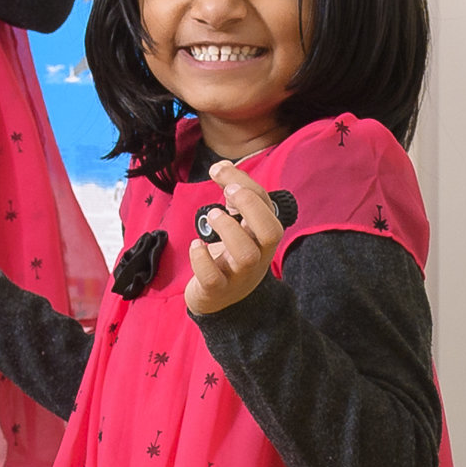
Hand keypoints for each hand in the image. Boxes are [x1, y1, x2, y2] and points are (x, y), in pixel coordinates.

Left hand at [184, 159, 283, 316]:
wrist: (221, 299)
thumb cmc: (229, 255)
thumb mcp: (237, 224)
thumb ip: (232, 195)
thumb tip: (221, 166)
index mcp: (262, 235)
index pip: (267, 206)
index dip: (246, 183)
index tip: (220, 170)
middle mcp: (258, 255)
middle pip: (270, 232)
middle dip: (250, 205)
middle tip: (227, 192)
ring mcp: (239, 275)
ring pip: (245, 254)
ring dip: (228, 229)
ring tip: (212, 215)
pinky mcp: (217, 290)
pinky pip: (213, 279)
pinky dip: (202, 259)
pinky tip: (195, 244)